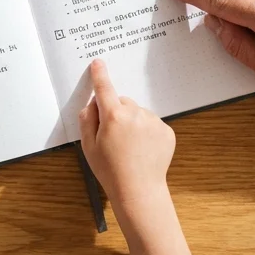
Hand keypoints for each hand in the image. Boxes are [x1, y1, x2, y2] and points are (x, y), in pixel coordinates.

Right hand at [78, 60, 175, 209]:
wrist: (138, 190)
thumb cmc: (110, 170)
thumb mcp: (88, 146)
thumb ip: (87, 120)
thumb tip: (93, 103)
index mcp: (113, 116)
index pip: (104, 88)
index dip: (100, 75)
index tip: (98, 64)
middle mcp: (135, 113)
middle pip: (122, 102)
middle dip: (116, 113)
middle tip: (112, 137)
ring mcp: (154, 122)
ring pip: (138, 114)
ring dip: (133, 123)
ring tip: (130, 148)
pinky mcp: (167, 131)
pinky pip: (152, 124)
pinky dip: (147, 133)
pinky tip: (143, 150)